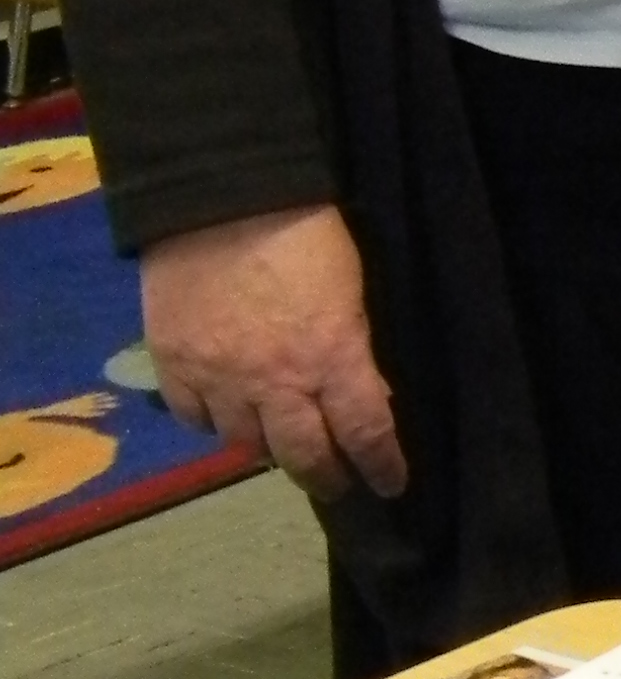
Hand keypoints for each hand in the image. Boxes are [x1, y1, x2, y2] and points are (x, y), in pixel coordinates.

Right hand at [140, 205, 406, 500]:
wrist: (222, 195)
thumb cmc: (304, 233)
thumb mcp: (352, 291)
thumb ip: (354, 349)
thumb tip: (365, 396)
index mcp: (331, 359)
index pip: (365, 433)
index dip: (381, 466)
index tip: (391, 483)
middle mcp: (275, 383)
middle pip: (302, 456)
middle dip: (325, 477)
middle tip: (336, 483)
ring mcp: (218, 377)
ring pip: (243, 444)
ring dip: (267, 450)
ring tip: (279, 448)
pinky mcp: (172, 363)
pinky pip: (192, 417)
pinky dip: (211, 423)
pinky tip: (224, 416)